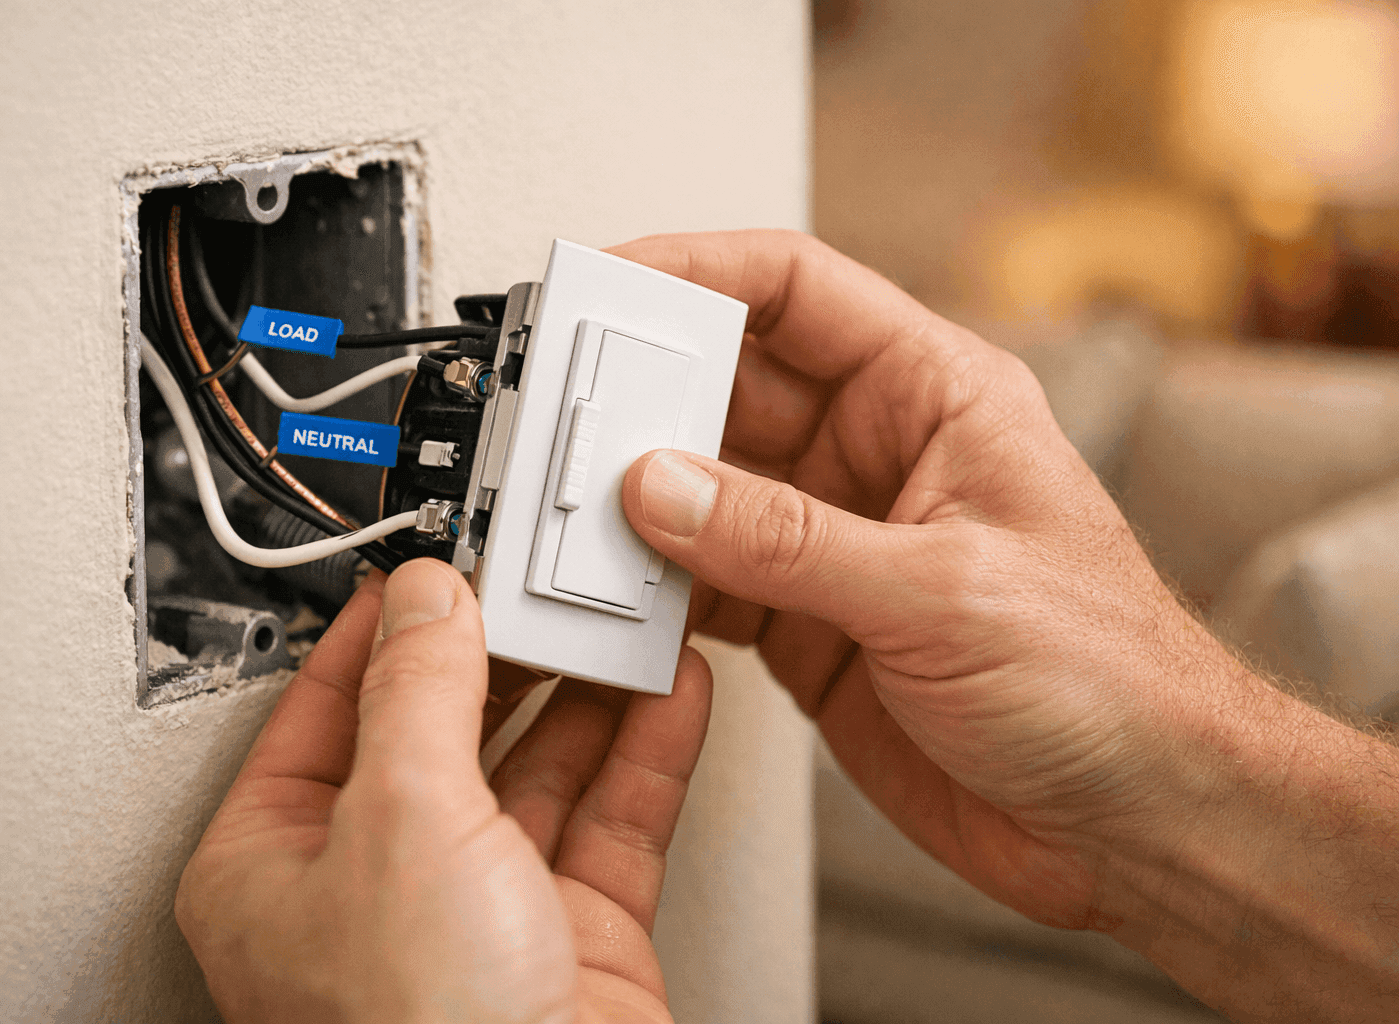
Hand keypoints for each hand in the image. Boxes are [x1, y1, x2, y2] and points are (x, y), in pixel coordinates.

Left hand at [175, 558, 711, 1023]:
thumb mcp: (401, 825)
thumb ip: (421, 694)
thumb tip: (427, 599)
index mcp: (281, 863)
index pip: (329, 703)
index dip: (387, 623)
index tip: (441, 560)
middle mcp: (379, 884)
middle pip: (447, 727)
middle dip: (507, 649)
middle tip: (548, 578)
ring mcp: (483, 910)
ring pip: (542, 768)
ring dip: (589, 691)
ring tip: (622, 617)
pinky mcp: (575, 936)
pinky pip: (614, 818)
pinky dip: (647, 749)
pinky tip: (668, 693)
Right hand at [611, 230, 1398, 1020]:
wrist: (1138, 824)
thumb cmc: (1112, 683)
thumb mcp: (945, 590)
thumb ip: (788, 542)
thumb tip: (661, 487)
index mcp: (935, 398)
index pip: (795, 293)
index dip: (696, 270)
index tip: (610, 280)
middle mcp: (877, 458)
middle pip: (730, 388)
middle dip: (643, 392)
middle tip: (562, 407)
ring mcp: (836, 543)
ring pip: (705, 488)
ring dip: (637, 496)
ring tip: (569, 504)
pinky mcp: (810, 626)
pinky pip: (707, 580)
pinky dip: (654, 584)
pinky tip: (617, 587)